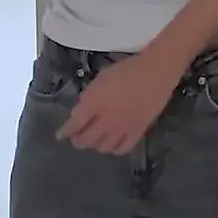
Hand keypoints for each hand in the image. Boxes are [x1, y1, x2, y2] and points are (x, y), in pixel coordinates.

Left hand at [58, 53, 181, 154]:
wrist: (157, 72)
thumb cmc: (127, 69)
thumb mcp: (102, 77)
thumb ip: (90, 95)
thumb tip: (83, 110)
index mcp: (94, 103)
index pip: (74, 124)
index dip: (65, 131)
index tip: (60, 135)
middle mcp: (105, 120)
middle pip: (86, 140)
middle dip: (78, 141)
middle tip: (78, 138)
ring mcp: (122, 128)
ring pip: (102, 147)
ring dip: (95, 145)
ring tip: (96, 140)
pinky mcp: (138, 132)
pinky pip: (122, 148)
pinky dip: (114, 149)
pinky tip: (113, 144)